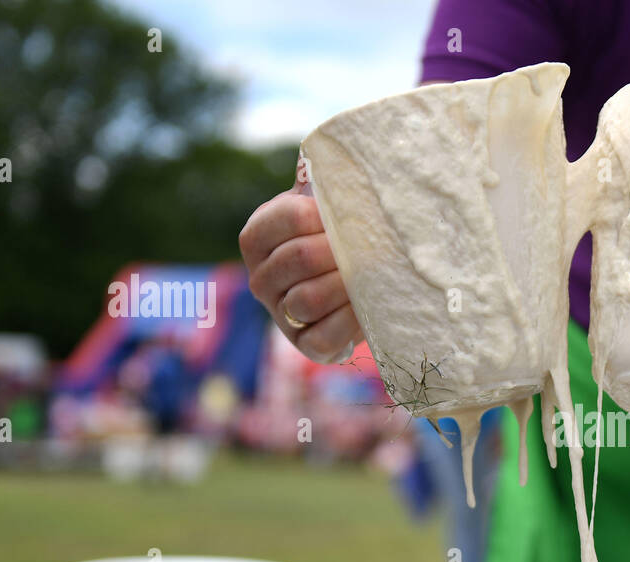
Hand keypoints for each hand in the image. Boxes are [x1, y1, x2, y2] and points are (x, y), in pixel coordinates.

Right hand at [239, 159, 362, 362]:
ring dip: (346, 286)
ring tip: (370, 275)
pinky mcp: (304, 345)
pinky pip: (321, 336)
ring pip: (306, 299)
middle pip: (298, 259)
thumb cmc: (346, 234)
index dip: (316, 217)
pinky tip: (368, 306)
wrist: (363, 286)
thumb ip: (330, 182)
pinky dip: (349, 321)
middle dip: (339, 252)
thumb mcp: (332, 204)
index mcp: (259, 235)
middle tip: (368, 247)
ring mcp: (279, 313)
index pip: (280, 219)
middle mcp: (260, 277)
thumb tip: (344, 149)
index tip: (344, 215)